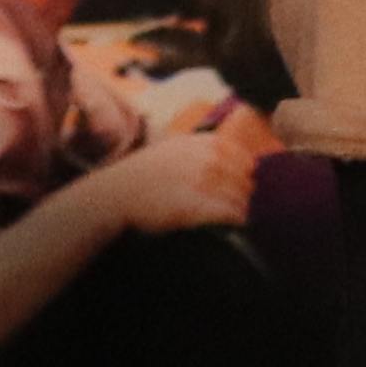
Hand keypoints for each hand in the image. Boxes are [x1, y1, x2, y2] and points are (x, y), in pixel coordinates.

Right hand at [93, 113, 261, 234]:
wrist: (118, 192)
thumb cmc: (144, 173)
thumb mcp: (174, 148)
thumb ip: (201, 149)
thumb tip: (225, 159)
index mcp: (201, 144)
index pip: (241, 156)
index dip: (247, 170)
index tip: (247, 179)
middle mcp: (204, 159)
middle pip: (243, 177)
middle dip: (246, 190)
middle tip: (247, 200)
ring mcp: (200, 182)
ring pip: (237, 195)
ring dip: (243, 206)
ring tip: (243, 213)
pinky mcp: (194, 206)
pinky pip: (227, 212)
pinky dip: (235, 217)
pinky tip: (236, 222)